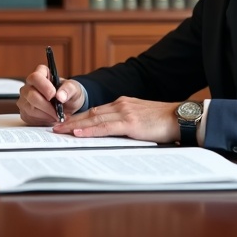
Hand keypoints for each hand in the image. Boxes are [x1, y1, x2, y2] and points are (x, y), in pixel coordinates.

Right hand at [18, 64, 84, 125]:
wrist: (67, 107)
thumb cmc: (69, 94)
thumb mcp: (74, 89)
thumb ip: (69, 90)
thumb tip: (60, 96)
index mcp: (41, 74)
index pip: (35, 77)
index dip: (44, 86)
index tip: (53, 95)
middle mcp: (29, 85)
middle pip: (31, 95)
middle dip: (46, 106)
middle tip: (58, 112)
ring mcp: (25, 99)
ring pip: (30, 108)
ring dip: (46, 114)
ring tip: (56, 115)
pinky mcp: (24, 111)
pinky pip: (30, 117)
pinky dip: (42, 120)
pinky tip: (50, 118)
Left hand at [53, 96, 179, 143]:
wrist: (181, 118)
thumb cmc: (164, 121)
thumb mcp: (141, 118)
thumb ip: (126, 121)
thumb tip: (113, 132)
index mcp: (122, 104)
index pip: (95, 110)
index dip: (79, 117)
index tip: (66, 123)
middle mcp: (120, 105)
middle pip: (90, 113)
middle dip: (71, 120)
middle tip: (55, 127)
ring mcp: (124, 112)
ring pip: (93, 119)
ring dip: (75, 125)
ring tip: (60, 131)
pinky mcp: (130, 123)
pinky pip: (105, 127)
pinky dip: (89, 130)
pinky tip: (78, 133)